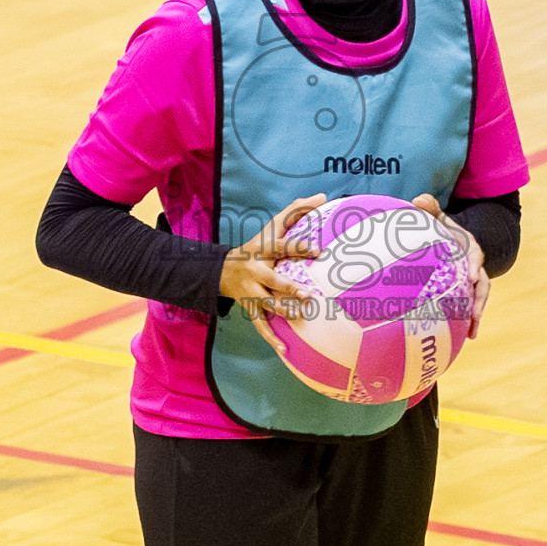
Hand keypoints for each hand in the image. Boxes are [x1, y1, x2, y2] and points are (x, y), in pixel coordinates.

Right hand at [219, 193, 324, 353]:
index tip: (319, 250)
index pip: (282, 246)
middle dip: (290, 287)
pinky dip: (271, 338)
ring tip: (301, 317)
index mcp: (264, 249)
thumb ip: (297, 210)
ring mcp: (252, 291)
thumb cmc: (259, 244)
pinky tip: (285, 349)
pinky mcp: (250, 307)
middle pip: (273, 280)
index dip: (299, 247)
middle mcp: (256, 271)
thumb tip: (323, 196)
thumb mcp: (273, 226)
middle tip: (310, 294)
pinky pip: (261, 325)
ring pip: (268, 304)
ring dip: (284, 311)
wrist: (222, 269)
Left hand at [412, 193, 487, 338]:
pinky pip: (467, 306)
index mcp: (469, 247)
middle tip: (475, 315)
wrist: (453, 240)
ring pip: (478, 298)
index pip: (474, 256)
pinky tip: (462, 337)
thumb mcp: (438, 217)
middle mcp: (474, 266)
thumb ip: (429, 208)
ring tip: (472, 333)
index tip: (471, 275)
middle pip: (482, 284)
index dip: (474, 265)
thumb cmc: (441, 228)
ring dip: (477, 315)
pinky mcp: (465, 292)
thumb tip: (417, 201)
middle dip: (480, 300)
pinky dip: (466, 321)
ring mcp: (472, 280)